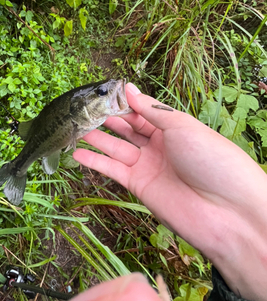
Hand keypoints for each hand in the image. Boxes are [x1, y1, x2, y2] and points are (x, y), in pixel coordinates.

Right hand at [73, 84, 266, 300]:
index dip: (121, 104)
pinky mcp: (139, 186)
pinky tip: (78, 155)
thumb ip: (150, 109)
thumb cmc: (212, 160)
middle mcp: (159, 146)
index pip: (141, 111)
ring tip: (73, 129)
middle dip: (105, 120)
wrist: (227, 211)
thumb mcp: (181, 126)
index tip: (99, 94)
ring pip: (116, 148)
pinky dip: (95, 163)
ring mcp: (148, 166)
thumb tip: (128, 88)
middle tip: (81, 111)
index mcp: (173, 127)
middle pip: (126, 129)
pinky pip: (113, 170)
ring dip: (96, 140)